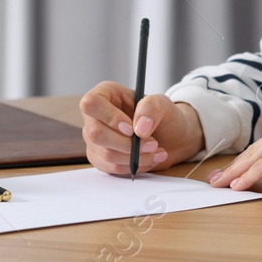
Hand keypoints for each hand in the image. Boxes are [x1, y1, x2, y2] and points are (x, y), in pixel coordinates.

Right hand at [79, 81, 204, 175]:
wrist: (170, 136)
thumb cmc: (162, 115)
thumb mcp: (162, 103)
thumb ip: (151, 108)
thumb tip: (139, 129)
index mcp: (104, 94)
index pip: (92, 104)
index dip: (110, 118)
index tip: (132, 129)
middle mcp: (94, 116)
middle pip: (95, 134)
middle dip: (127, 144)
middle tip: (152, 143)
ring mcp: (94, 138)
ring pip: (105, 154)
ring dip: (135, 157)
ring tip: (156, 152)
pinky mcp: (100, 157)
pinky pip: (111, 168)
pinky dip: (133, 166)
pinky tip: (148, 160)